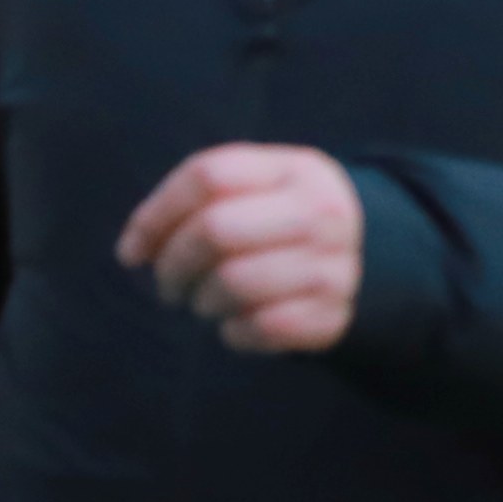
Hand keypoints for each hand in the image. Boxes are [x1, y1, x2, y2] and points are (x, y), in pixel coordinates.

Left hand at [114, 144, 368, 357]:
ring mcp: (334, 264)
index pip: (208, 175)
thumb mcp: (252, 191)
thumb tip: (132, 251)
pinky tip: (234, 325)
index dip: (156, 214)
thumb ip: (190, 205)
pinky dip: (233, 333)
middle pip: (216, 229)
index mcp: (294, 169)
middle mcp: (321, 211)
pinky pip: (261, 328)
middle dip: (173, 264)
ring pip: (233, 283)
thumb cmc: (278, 223)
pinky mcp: (333, 315)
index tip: (132, 251)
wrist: (370, 259)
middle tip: (168, 285)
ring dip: (201, 301)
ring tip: (203, 302)